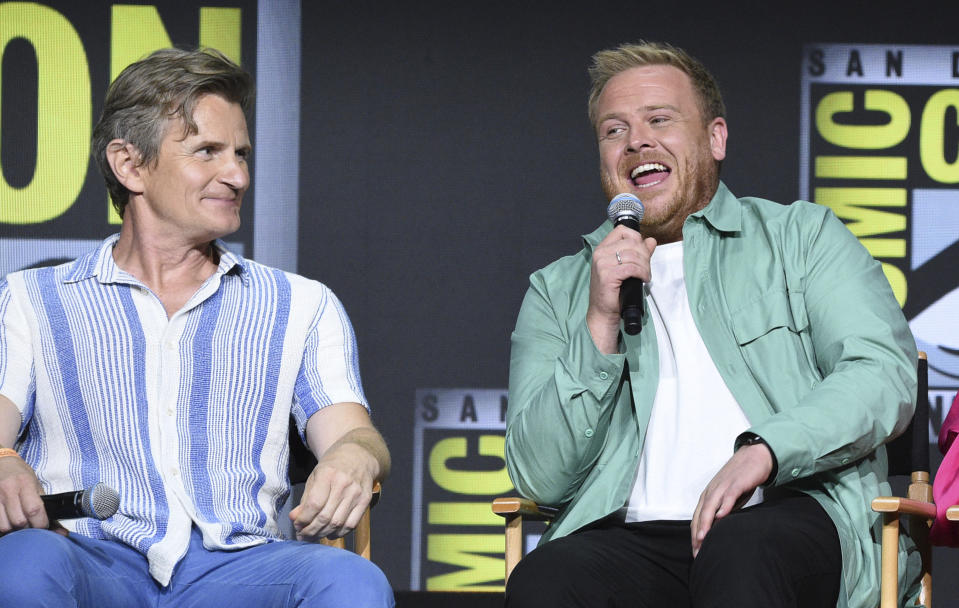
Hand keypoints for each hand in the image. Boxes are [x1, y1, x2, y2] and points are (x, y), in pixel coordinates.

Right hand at [0, 453, 63, 534]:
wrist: (1, 462)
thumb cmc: (21, 475)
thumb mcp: (37, 486)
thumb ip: (47, 508)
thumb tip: (62, 533)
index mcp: (25, 484)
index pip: (34, 510)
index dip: (40, 524)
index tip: (43, 526)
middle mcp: (8, 490)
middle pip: (18, 521)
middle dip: (27, 528)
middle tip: (30, 525)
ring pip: (4, 526)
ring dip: (12, 530)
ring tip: (17, 523)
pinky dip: (2, 527)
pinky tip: (7, 521)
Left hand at [289, 441, 376, 540]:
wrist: (358, 456)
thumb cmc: (333, 467)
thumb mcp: (315, 477)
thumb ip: (305, 499)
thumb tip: (294, 518)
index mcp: (328, 474)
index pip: (314, 504)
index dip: (303, 519)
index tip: (296, 525)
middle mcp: (344, 484)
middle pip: (325, 517)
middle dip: (310, 531)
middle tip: (302, 535)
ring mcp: (356, 493)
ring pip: (337, 523)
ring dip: (322, 534)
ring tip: (313, 536)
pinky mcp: (365, 500)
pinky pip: (351, 525)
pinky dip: (338, 533)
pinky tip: (329, 533)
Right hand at [587, 225, 656, 352]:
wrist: (603, 312)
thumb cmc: (613, 291)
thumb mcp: (625, 268)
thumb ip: (639, 252)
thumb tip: (651, 241)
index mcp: (602, 248)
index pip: (623, 231)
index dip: (637, 238)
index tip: (642, 251)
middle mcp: (600, 254)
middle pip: (632, 242)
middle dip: (645, 254)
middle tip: (647, 267)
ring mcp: (602, 264)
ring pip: (634, 255)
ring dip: (645, 266)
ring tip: (645, 275)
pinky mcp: (608, 275)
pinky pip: (632, 268)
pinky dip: (642, 273)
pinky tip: (643, 279)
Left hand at [690, 443, 772, 556]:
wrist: (754, 457)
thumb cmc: (741, 481)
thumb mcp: (729, 499)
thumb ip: (722, 512)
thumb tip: (718, 531)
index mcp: (709, 496)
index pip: (698, 517)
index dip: (695, 535)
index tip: (696, 552)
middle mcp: (712, 491)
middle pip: (701, 513)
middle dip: (697, 533)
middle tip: (697, 551)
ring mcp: (723, 486)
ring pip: (710, 505)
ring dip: (705, 522)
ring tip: (702, 537)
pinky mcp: (736, 482)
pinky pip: (728, 495)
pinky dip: (724, 505)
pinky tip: (722, 516)